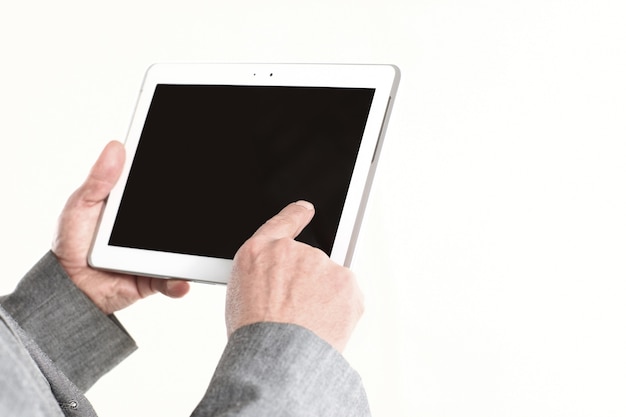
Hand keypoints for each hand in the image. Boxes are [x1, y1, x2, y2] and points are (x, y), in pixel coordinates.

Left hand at [52, 140, 189, 314]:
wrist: (68, 286)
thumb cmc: (72, 243)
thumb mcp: (81, 205)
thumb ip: (99, 180)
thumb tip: (117, 147)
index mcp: (134, 207)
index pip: (158, 188)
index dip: (176, 176)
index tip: (189, 164)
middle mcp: (149, 230)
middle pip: (179, 220)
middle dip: (193, 217)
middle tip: (207, 207)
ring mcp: (154, 255)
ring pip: (180, 250)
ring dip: (191, 251)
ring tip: (197, 249)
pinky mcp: (154, 280)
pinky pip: (172, 281)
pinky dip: (178, 282)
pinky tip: (180, 280)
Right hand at [226, 201, 363, 351]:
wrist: (277, 356)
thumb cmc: (254, 335)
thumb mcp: (239, 299)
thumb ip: (264, 279)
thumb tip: (284, 284)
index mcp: (258, 252)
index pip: (281, 224)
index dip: (295, 215)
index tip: (305, 209)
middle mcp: (290, 250)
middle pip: (308, 263)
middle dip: (308, 286)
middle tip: (296, 315)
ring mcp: (320, 262)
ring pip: (329, 281)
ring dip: (324, 299)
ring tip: (306, 326)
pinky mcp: (345, 280)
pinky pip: (347, 295)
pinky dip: (340, 310)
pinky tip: (323, 326)